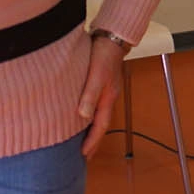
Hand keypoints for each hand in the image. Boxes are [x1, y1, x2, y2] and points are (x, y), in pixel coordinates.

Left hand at [79, 35, 129, 157]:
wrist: (112, 38)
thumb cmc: (104, 55)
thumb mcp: (96, 76)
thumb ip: (89, 95)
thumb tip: (82, 116)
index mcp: (108, 99)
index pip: (101, 126)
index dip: (92, 142)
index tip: (84, 155)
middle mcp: (108, 98)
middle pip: (101, 125)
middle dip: (93, 141)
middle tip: (84, 155)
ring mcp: (106, 92)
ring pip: (98, 116)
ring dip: (91, 129)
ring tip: (82, 140)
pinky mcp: (101, 84)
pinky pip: (95, 106)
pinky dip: (90, 116)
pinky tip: (82, 116)